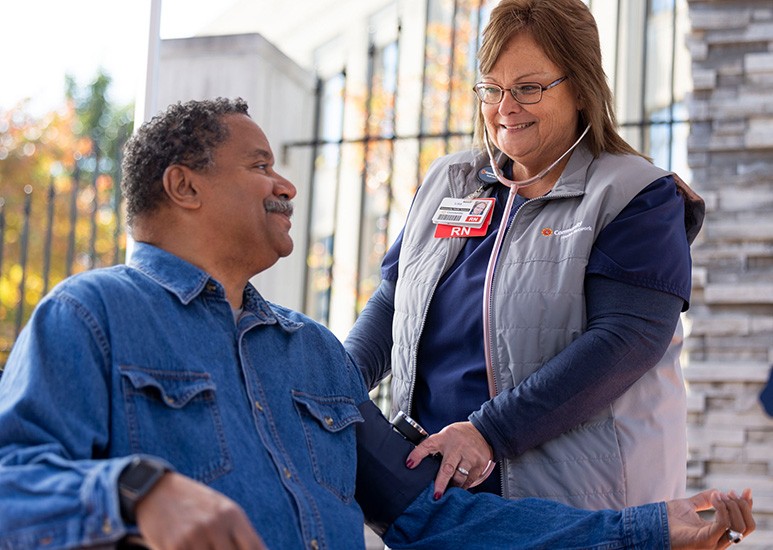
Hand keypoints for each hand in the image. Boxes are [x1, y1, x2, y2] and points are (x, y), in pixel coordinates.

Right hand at [135, 472, 266, 549]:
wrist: (156, 490)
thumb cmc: (195, 503)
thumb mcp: (222, 509)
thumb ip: (239, 533)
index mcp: (232, 514)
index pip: (254, 547)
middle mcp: (215, 525)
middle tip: (218, 547)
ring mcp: (194, 536)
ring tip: (202, 544)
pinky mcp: (174, 546)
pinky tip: (190, 548)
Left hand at [405, 421, 492, 498]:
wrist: (483, 431)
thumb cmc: (459, 436)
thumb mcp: (444, 435)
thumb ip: (434, 447)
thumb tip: (416, 463)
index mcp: (444, 438)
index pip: (428, 445)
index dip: (417, 455)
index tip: (409, 465)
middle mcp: (457, 447)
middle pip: (447, 468)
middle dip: (440, 483)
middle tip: (436, 495)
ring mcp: (469, 456)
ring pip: (459, 477)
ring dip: (452, 486)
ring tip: (447, 492)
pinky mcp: (479, 464)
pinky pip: (469, 480)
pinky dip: (463, 486)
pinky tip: (459, 488)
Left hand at [668, 488, 753, 549]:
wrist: (649, 525)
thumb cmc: (665, 519)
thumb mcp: (688, 506)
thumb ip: (703, 500)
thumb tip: (718, 491)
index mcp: (717, 534)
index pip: (744, 525)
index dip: (748, 507)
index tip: (746, 490)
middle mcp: (718, 541)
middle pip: (747, 527)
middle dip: (743, 506)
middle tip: (730, 492)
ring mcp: (712, 544)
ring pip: (739, 527)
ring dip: (733, 506)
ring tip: (719, 494)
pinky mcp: (704, 541)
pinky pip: (723, 525)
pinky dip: (722, 508)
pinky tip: (715, 497)